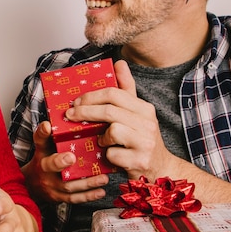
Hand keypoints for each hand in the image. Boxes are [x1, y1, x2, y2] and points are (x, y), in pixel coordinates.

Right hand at [22, 121, 108, 203]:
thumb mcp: (42, 148)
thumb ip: (46, 135)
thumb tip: (50, 122)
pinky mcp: (59, 198)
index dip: (43, 134)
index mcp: (42, 155)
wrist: (32, 185)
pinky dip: (88, 196)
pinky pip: (74, 198)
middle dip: (61, 162)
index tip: (47, 127)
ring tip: (102, 178)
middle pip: (51, 167)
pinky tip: (100, 191)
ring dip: (86, 183)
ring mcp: (51, 187)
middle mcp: (44, 172)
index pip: (40, 144)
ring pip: (67, 186)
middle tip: (72, 157)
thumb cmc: (43, 162)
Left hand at [65, 60, 175, 180]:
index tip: (76, 102)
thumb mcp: (137, 114)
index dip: (91, 96)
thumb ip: (127, 90)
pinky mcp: (139, 161)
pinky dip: (108, 156)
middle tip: (70, 116)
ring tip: (102, 141)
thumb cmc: (141, 140)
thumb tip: (119, 63)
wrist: (160, 168)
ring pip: (112, 130)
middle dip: (85, 112)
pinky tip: (112, 157)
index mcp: (145, 109)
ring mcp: (145, 143)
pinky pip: (113, 154)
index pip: (114, 94)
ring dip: (101, 137)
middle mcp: (148, 123)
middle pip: (109, 111)